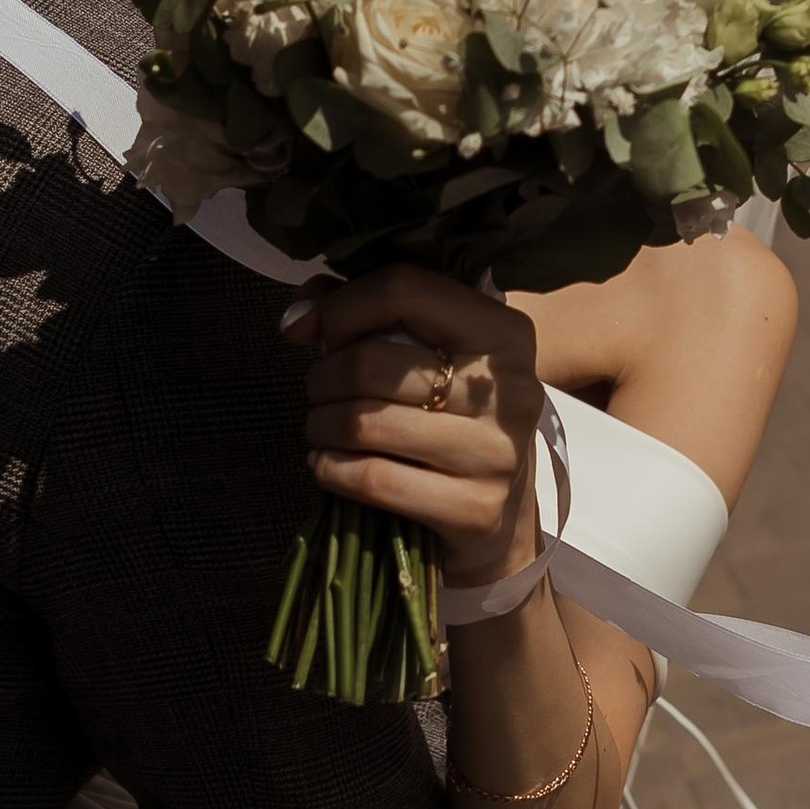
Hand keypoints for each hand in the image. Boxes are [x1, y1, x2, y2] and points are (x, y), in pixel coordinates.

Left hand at [286, 267, 541, 585]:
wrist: (497, 519)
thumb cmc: (447, 420)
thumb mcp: (422, 354)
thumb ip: (360, 311)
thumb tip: (299, 319)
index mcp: (504, 332)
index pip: (405, 289)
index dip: (344, 307)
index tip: (320, 332)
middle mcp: (510, 388)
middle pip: (372, 362)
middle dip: (322, 378)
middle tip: (320, 393)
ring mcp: (496, 453)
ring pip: (364, 422)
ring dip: (321, 425)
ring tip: (323, 430)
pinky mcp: (476, 509)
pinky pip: (373, 479)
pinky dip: (331, 470)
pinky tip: (328, 466)